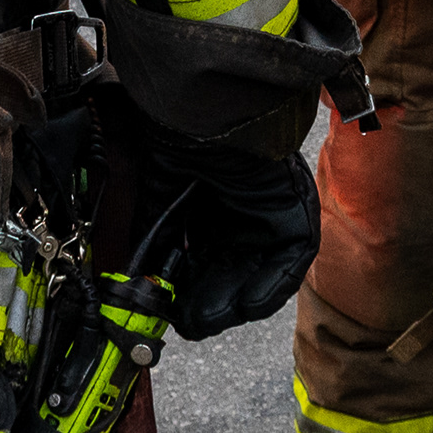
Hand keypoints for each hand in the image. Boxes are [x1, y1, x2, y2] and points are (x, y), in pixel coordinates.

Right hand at [138, 135, 319, 341]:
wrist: (205, 112)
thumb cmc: (180, 141)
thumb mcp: (158, 198)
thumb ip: (151, 242)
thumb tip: (136, 281)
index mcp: (211, 207)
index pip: (202, 262)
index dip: (185, 289)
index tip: (169, 309)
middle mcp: (241, 213)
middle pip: (230, 273)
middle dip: (207, 301)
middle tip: (186, 320)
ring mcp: (270, 214)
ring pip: (259, 273)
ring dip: (234, 300)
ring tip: (209, 317)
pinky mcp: (296, 213)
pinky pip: (292, 261)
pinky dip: (271, 287)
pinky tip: (246, 304)